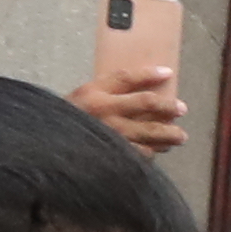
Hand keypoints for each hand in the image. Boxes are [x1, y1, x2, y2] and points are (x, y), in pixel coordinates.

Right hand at [66, 60, 184, 153]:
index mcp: (94, 95)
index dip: (149, 75)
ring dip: (167, 136)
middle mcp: (104, 114)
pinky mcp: (113, 158)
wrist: (48, 146)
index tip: (168, 73)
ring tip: (179, 137)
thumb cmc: (66, 120)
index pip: (126, 79)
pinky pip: (139, 156)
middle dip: (168, 107)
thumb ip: (108, 89)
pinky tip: (157, 152)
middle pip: (146, 105)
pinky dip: (151, 154)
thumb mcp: (83, 97)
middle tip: (182, 109)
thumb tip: (144, 82)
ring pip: (148, 134)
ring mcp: (110, 138)